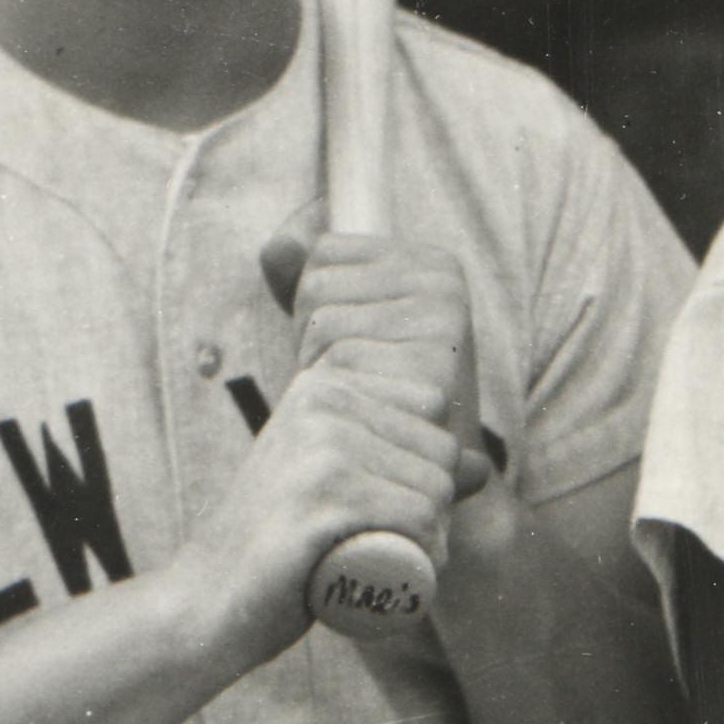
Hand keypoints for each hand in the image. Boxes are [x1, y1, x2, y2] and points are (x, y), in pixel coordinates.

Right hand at [178, 349, 464, 668]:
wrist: (208, 601)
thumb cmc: (284, 546)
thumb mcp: (343, 488)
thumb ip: (406, 467)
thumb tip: (484, 465)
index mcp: (325, 385)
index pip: (433, 411)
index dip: (429, 468)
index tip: (385, 503)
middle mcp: (323, 402)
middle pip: (440, 454)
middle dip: (435, 509)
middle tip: (385, 545)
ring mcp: (321, 447)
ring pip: (435, 490)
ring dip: (431, 539)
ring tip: (382, 561)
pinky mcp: (323, 496)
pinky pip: (417, 518)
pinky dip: (423, 554)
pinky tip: (390, 571)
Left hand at [264, 230, 494, 500]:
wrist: (418, 476)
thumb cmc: (375, 398)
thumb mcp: (342, 324)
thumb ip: (305, 276)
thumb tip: (278, 246)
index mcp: (431, 264)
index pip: (321, 252)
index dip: (315, 306)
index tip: (355, 344)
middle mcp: (444, 284)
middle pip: (317, 285)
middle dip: (314, 340)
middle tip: (358, 381)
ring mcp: (441, 321)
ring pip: (320, 322)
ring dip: (323, 370)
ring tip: (363, 398)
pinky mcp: (431, 364)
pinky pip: (336, 358)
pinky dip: (335, 391)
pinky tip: (367, 413)